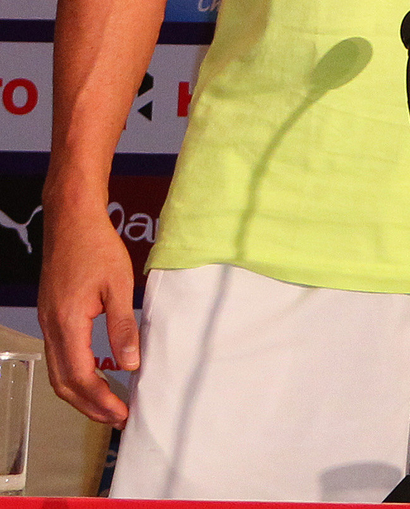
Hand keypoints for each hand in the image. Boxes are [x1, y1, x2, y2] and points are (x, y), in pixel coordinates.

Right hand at [37, 203, 135, 424]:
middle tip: (118, 419)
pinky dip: (77, 375)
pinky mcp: (52, 316)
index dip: (101, 400)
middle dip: (90, 406)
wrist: (71, 221)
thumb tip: (130, 364)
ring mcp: (48, 323)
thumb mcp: (119, 286)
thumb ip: (123, 327)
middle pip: (64, 383)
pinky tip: (96, 378)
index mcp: (67, 323)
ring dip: (82, 394)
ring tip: (109, 405)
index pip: (81, 377)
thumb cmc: (96, 247)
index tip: (124, 414)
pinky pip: (60, 356)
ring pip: (59, 373)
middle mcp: (52, 328)